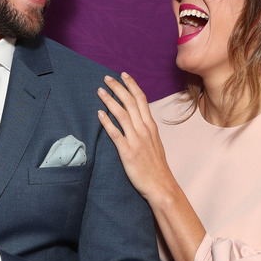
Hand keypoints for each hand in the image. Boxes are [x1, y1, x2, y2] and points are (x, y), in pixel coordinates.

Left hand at [96, 73, 178, 203]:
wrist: (161, 185)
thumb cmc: (156, 165)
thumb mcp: (155, 142)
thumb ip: (146, 129)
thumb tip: (138, 118)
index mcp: (151, 126)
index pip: (141, 99)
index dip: (132, 85)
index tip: (123, 75)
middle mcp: (144, 130)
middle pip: (130, 102)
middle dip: (118, 87)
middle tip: (107, 78)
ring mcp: (136, 140)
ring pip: (122, 114)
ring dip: (110, 100)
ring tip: (100, 91)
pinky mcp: (127, 152)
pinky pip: (115, 133)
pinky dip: (107, 122)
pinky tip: (99, 114)